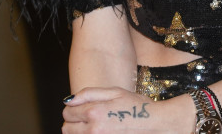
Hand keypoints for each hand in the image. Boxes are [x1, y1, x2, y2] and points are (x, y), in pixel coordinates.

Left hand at [62, 88, 191, 132]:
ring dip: (79, 131)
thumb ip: (88, 93)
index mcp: (94, 112)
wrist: (154, 124)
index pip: (67, 112)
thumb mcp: (114, 92)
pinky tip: (100, 131)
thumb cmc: (137, 107)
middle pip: (66, 128)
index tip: (81, 107)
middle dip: (73, 121)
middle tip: (87, 117)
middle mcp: (93, 130)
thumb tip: (69, 100)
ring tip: (95, 125)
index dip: (73, 108)